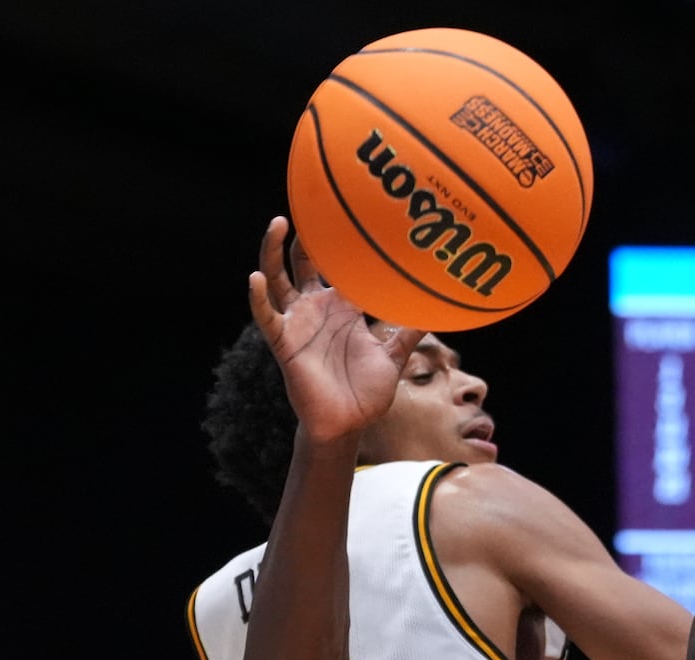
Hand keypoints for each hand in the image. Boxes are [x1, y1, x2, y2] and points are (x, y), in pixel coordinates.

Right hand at [247, 216, 425, 442]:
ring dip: (274, 251)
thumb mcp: (393, 356)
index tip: (349, 209)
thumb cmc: (367, 392)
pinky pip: (266, 316)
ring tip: (277, 223)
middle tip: (309, 201)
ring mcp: (298, 323)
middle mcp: (317, 309)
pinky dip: (258, 297)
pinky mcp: (284, 343)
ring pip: (278, 279)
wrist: (348, 424)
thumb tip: (439, 309)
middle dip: (305, 235)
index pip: (337, 266)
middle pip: (303, 262)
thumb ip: (410, 332)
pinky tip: (255, 278)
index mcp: (342, 308)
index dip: (339, 241)